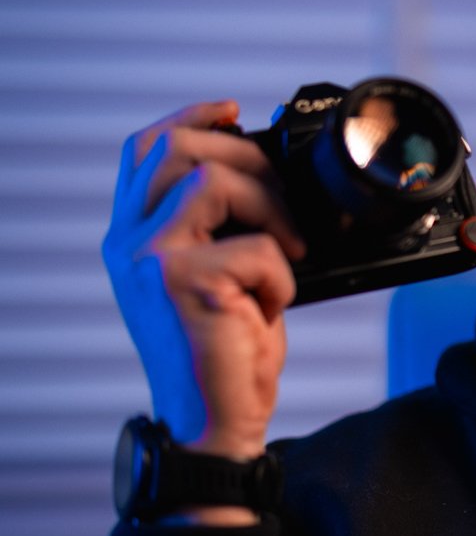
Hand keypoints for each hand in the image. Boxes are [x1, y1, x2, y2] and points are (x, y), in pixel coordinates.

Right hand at [103, 100, 305, 461]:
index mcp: (132, 238)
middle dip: (245, 158)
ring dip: (269, 208)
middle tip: (280, 198)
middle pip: (175, 148)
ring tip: (285, 251)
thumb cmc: (222, 354)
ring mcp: (151, 261)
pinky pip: (254, 246)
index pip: (144, 151)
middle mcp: (130, 244)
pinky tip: (272, 306)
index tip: (234, 111)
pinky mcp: (185, 283)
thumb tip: (262, 175)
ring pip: (214, 181)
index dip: (189, 117)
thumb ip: (216, 227)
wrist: (215, 423)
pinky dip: (281, 274)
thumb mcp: (214, 277)